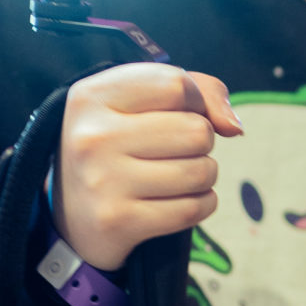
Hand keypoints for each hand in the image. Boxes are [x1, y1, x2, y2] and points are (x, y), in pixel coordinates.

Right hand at [52, 63, 241, 273]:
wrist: (72, 212)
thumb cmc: (120, 142)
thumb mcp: (141, 100)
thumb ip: (199, 90)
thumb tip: (233, 126)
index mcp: (92, 96)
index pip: (176, 85)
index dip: (194, 100)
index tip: (178, 113)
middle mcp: (92, 136)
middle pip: (196, 130)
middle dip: (200, 141)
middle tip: (173, 151)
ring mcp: (102, 181)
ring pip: (201, 171)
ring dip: (203, 175)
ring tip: (175, 176)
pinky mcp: (118, 221)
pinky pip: (195, 208)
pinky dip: (201, 204)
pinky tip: (176, 201)